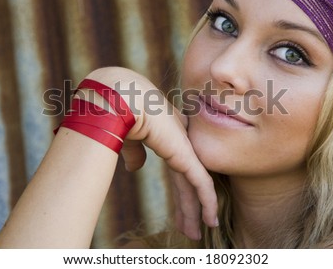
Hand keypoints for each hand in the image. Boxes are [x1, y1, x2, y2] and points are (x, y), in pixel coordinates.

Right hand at [88, 67, 218, 239]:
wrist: (124, 100)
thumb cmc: (122, 112)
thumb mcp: (130, 137)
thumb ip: (135, 152)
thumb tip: (135, 168)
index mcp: (168, 136)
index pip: (179, 168)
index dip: (180, 188)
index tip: (180, 206)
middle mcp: (181, 144)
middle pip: (188, 181)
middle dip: (189, 206)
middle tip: (192, 227)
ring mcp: (185, 149)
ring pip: (196, 187)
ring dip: (197, 212)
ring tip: (199, 232)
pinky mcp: (187, 156)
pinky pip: (203, 185)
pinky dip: (207, 204)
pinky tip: (210, 220)